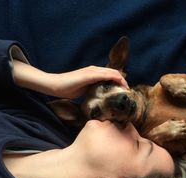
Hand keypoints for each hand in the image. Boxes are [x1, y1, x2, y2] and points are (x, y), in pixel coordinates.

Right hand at [12, 60, 128, 98]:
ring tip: (127, 89)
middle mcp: (94, 70)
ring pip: (112, 72)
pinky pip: (105, 75)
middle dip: (123, 81)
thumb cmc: (68, 88)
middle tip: (129, 91)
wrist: (56, 85)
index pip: (111, 75)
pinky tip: (120, 84)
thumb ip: (94, 91)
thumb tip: (102, 98)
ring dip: (121, 80)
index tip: (125, 91)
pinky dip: (114, 78)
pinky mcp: (89, 74)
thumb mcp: (86, 90)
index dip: (120, 81)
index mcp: (94, 73)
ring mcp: (92, 71)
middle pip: (114, 72)